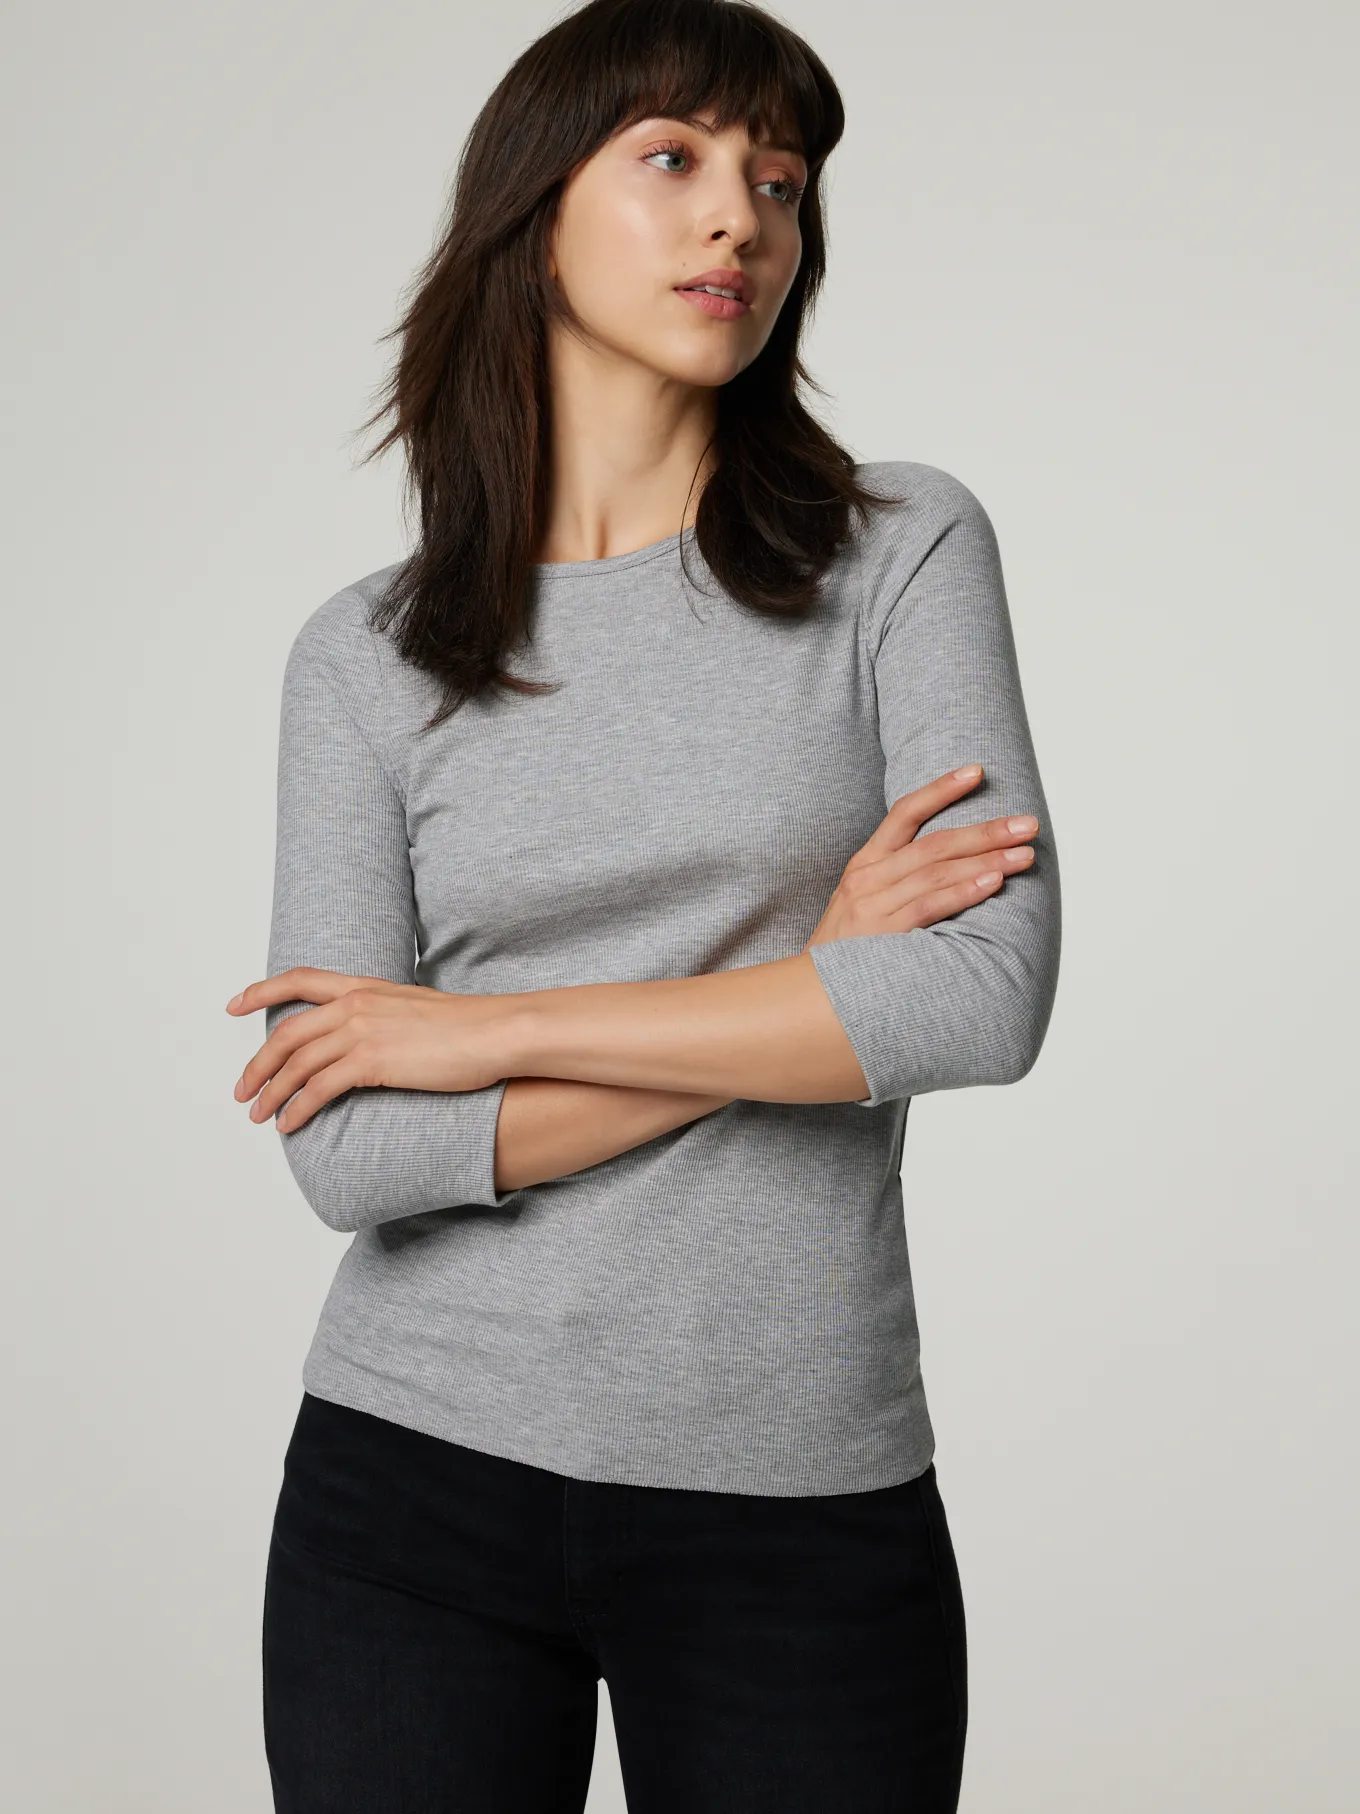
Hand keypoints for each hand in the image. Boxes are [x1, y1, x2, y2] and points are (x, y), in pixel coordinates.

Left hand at [225, 970, 512, 1132]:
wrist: (497, 1033)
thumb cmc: (470, 1027)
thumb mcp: (417, 1009)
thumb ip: (386, 1016)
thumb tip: (373, 1038)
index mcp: (365, 987)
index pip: (300, 979)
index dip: (261, 991)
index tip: (234, 1005)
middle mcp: (356, 1004)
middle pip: (287, 1033)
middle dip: (258, 1065)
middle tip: (242, 1090)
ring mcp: (361, 1031)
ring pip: (296, 1064)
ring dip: (271, 1092)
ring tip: (259, 1115)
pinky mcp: (372, 1061)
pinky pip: (318, 1088)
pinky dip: (297, 1108)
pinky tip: (289, 1124)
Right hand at [803, 765, 1038, 947]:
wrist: (809, 993)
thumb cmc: (847, 949)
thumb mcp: (863, 902)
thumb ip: (899, 880)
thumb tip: (955, 864)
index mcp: (866, 863)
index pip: (905, 812)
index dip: (941, 789)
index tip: (977, 771)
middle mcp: (868, 877)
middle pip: (934, 843)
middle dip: (986, 831)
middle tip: (1027, 824)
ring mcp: (873, 904)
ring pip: (937, 872)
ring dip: (987, 861)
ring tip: (1024, 854)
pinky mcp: (882, 933)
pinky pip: (929, 906)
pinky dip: (963, 892)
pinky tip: (992, 883)